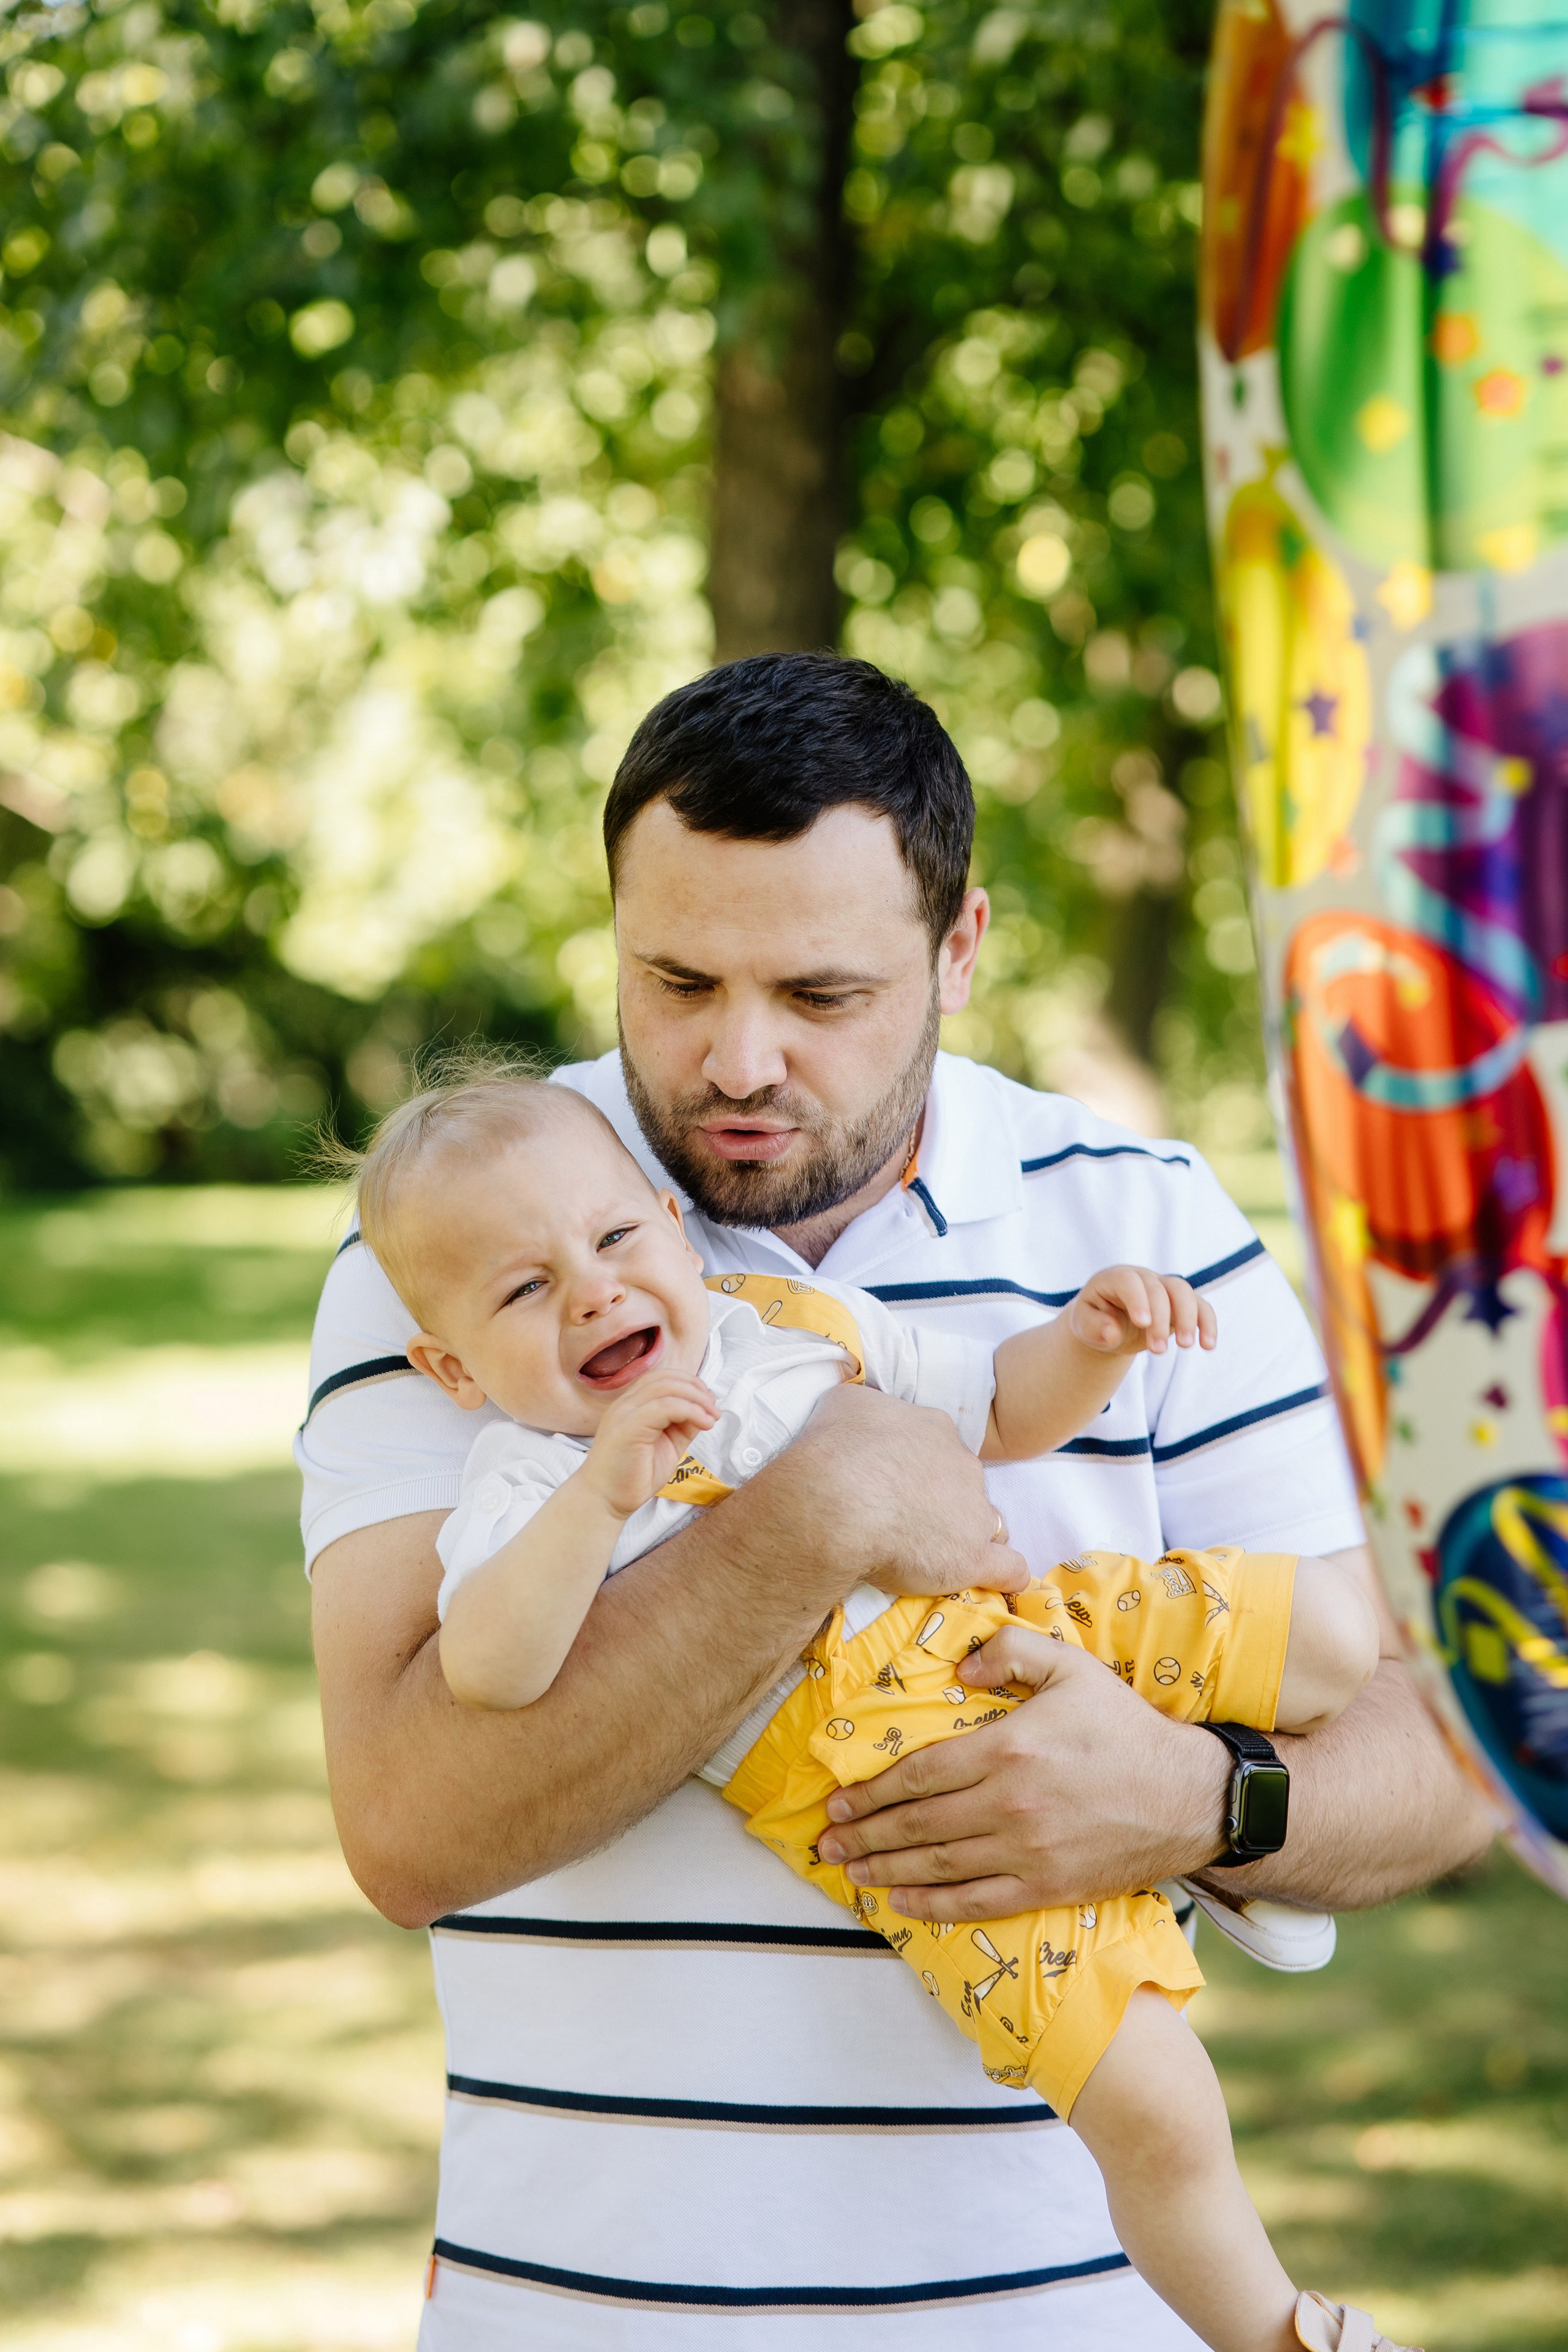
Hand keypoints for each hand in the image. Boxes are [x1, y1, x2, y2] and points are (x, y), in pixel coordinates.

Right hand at [582, 1371, 717, 1518]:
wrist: (604, 1500)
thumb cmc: (633, 1475)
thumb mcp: (668, 1445)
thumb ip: (683, 1425)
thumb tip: (706, 1411)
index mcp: (632, 1405)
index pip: (662, 1377)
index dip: (690, 1384)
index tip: (708, 1402)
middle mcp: (626, 1403)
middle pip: (666, 1377)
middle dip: (696, 1388)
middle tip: (714, 1409)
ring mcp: (625, 1413)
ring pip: (665, 1387)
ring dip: (696, 1398)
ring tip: (712, 1416)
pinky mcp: (629, 1427)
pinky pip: (664, 1407)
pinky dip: (690, 1410)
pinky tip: (704, 1423)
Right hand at [794, 1384, 1027, 1599]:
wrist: (839, 1500)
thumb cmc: (836, 1449)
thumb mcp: (844, 1404)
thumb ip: (864, 1409)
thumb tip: (862, 1418)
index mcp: (935, 1429)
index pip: (940, 1448)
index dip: (920, 1469)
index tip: (896, 1484)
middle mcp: (963, 1465)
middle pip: (965, 1483)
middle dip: (945, 1499)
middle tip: (905, 1519)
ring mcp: (974, 1512)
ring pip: (989, 1522)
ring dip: (970, 1533)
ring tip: (940, 1553)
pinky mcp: (974, 1558)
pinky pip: (1008, 1568)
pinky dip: (1004, 1574)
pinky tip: (999, 1582)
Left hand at [814, 1622, 1228, 1916]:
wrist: (1188, 1796)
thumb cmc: (1124, 1728)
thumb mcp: (1072, 1668)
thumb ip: (1013, 1651)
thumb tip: (962, 1662)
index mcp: (1009, 1748)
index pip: (921, 1774)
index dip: (874, 1791)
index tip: (839, 1801)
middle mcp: (1011, 1804)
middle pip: (920, 1824)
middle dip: (866, 1835)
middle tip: (827, 1843)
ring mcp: (1029, 1851)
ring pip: (940, 1866)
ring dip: (887, 1871)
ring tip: (851, 1872)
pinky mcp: (1048, 1886)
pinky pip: (977, 1901)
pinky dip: (933, 1905)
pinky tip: (902, 1904)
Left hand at [1066, 1265, 1216, 1357]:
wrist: (1109, 1321)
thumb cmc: (1094, 1320)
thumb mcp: (1083, 1325)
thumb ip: (1093, 1327)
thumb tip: (1111, 1331)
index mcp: (1115, 1278)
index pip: (1129, 1281)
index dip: (1138, 1300)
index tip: (1142, 1323)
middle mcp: (1143, 1278)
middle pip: (1159, 1289)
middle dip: (1161, 1319)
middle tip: (1157, 1351)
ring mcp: (1164, 1287)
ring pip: (1183, 1292)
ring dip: (1189, 1319)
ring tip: (1185, 1346)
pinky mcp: (1181, 1302)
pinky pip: (1200, 1306)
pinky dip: (1207, 1323)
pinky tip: (1208, 1345)